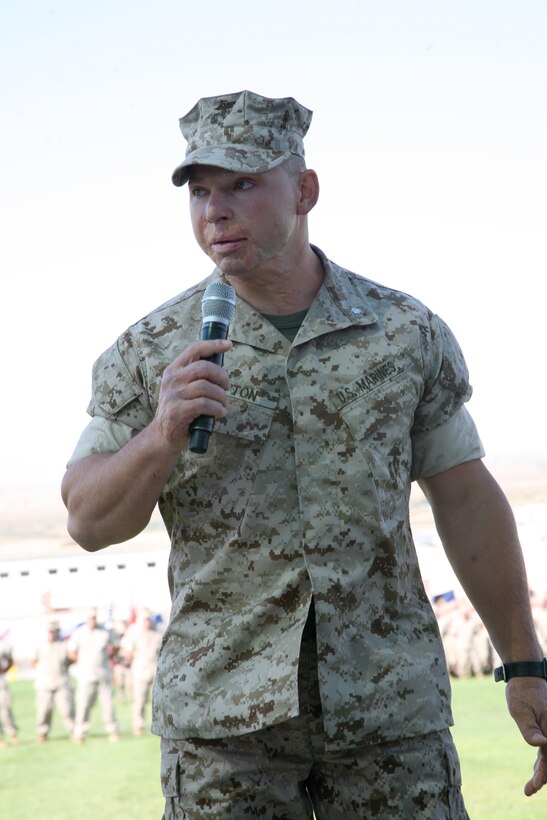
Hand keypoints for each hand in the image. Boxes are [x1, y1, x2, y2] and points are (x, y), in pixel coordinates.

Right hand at [154, 339, 231, 451]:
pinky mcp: (178, 411)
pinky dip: (217, 408)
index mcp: (174, 370)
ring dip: (221, 396)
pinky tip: (220, 412)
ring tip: (223, 403)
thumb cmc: (180, 408)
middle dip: (221, 376)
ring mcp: (173, 395)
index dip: (213, 345)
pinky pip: (204, 404)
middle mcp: (172, 380)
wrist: (163, 434)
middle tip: (227, 386)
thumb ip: (195, 376)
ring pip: (206, 387)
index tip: (228, 344)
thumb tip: (220, 366)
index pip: (194, 350)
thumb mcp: (182, 387)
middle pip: (204, 368)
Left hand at [505, 677, 546, 794]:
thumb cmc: (521, 691)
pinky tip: (536, 772)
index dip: (543, 774)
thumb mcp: (520, 709)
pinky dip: (542, 762)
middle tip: (528, 791)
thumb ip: (530, 729)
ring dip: (543, 772)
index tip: (535, 786)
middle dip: (543, 777)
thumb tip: (541, 744)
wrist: (526, 675)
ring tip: (530, 788)